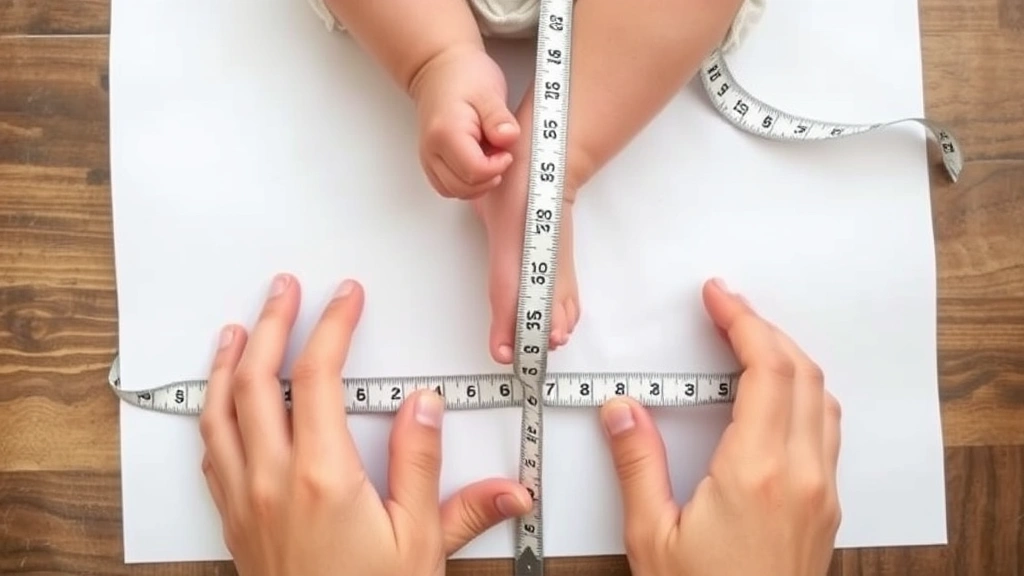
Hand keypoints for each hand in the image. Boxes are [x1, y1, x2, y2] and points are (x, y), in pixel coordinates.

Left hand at [199, 274, 532, 575]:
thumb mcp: (421, 542)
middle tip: (286, 290)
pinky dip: (212, 411)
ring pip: (218, 411)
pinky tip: (220, 402)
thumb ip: (426, 467)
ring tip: (241, 328)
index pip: (316, 377)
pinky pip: (210, 451)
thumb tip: (429, 406)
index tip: (345, 298)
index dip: (331, 326)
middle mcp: (273, 481)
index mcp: (323, 478)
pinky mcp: (234, 519)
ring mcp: (245, 499)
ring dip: (228, 361)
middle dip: (273, 323)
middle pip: (256, 379)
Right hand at [412, 45, 519, 199]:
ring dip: (479, 182)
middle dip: (489, 176)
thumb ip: (499, 118)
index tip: (505, 150)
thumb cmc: (464, 77)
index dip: (497, 166)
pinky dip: (468, 183)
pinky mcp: (431, 163)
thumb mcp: (489, 92)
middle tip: (498, 152)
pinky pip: (450, 188)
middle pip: (464, 187)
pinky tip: (478, 163)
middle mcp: (432, 150)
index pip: (475, 171)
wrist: (440, 70)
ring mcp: (428, 159)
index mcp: (446, 133)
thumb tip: (508, 138)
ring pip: (456, 192)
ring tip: (488, 156)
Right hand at [601, 278, 841, 575]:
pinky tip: (774, 397)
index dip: (743, 321)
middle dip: (764, 328)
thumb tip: (622, 411)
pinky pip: (827, 428)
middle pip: (802, 372)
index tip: (717, 296)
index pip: (767, 369)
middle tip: (726, 307)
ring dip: (789, 358)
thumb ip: (637, 465)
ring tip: (747, 342)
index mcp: (757, 473)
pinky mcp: (826, 507)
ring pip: (822, 398)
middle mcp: (802, 474)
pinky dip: (803, 392)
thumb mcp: (652, 537)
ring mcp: (822, 491)